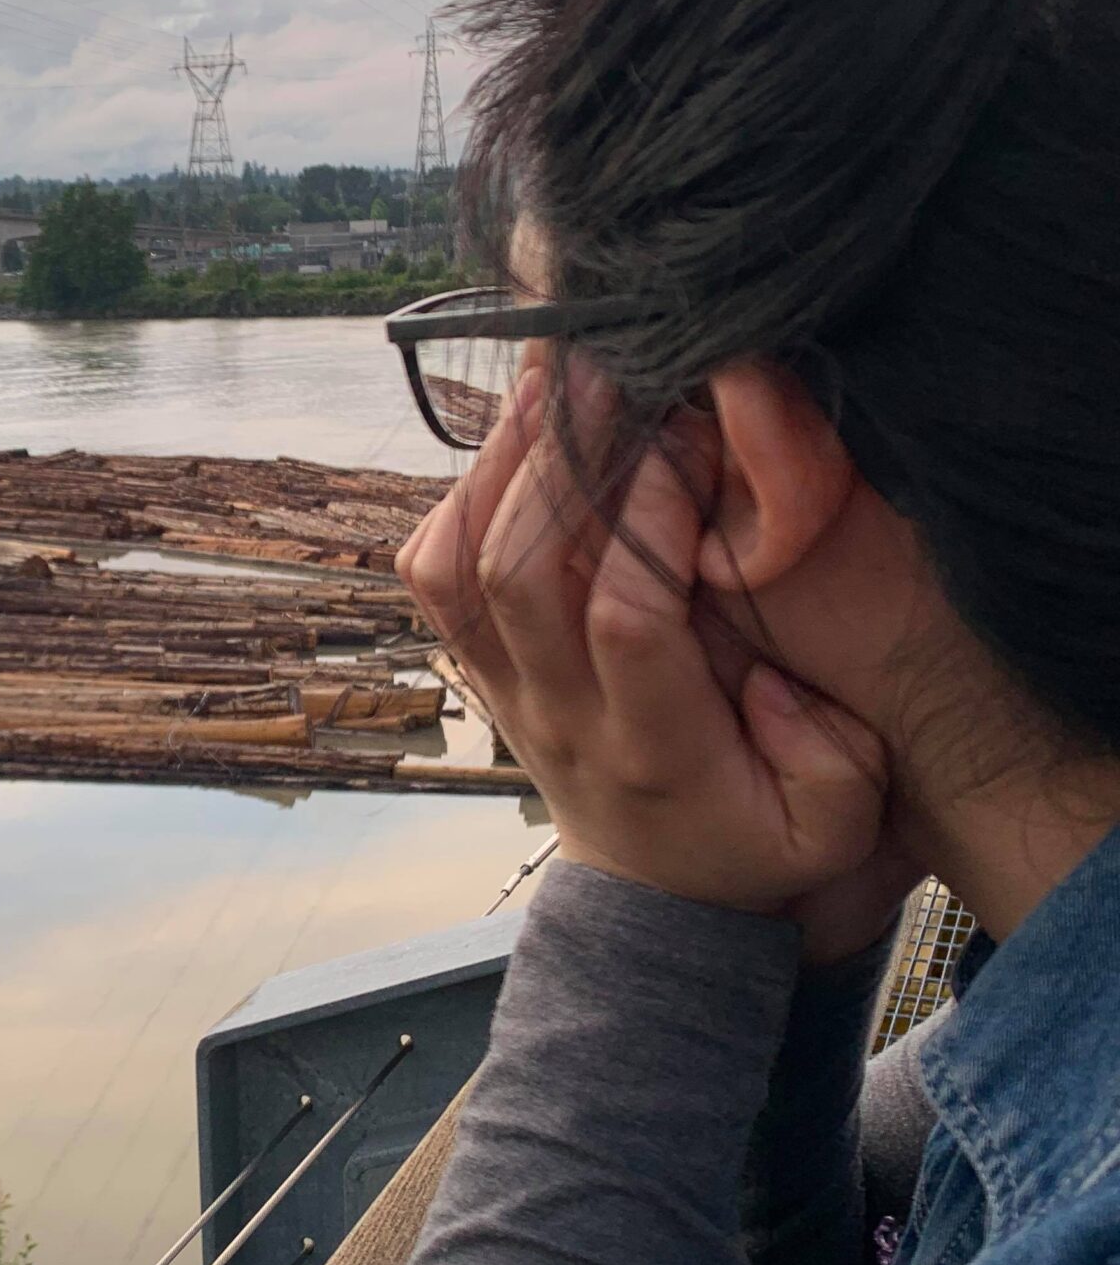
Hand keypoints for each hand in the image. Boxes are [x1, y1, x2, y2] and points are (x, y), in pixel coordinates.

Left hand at [397, 360, 891, 924]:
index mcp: (652, 744)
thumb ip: (829, 754)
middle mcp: (558, 712)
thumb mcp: (834, 822)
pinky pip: (431, 578)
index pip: (624, 619)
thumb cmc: (755, 839)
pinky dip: (454, 500)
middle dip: (554, 461)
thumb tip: (771, 674)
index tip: (686, 435)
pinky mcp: (481, 666)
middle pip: (517, 575)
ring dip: (493, 466)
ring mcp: (505, 688)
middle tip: (602, 367)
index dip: (645, 519)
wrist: (655, 896)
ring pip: (456, 569)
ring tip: (546, 376)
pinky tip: (511, 437)